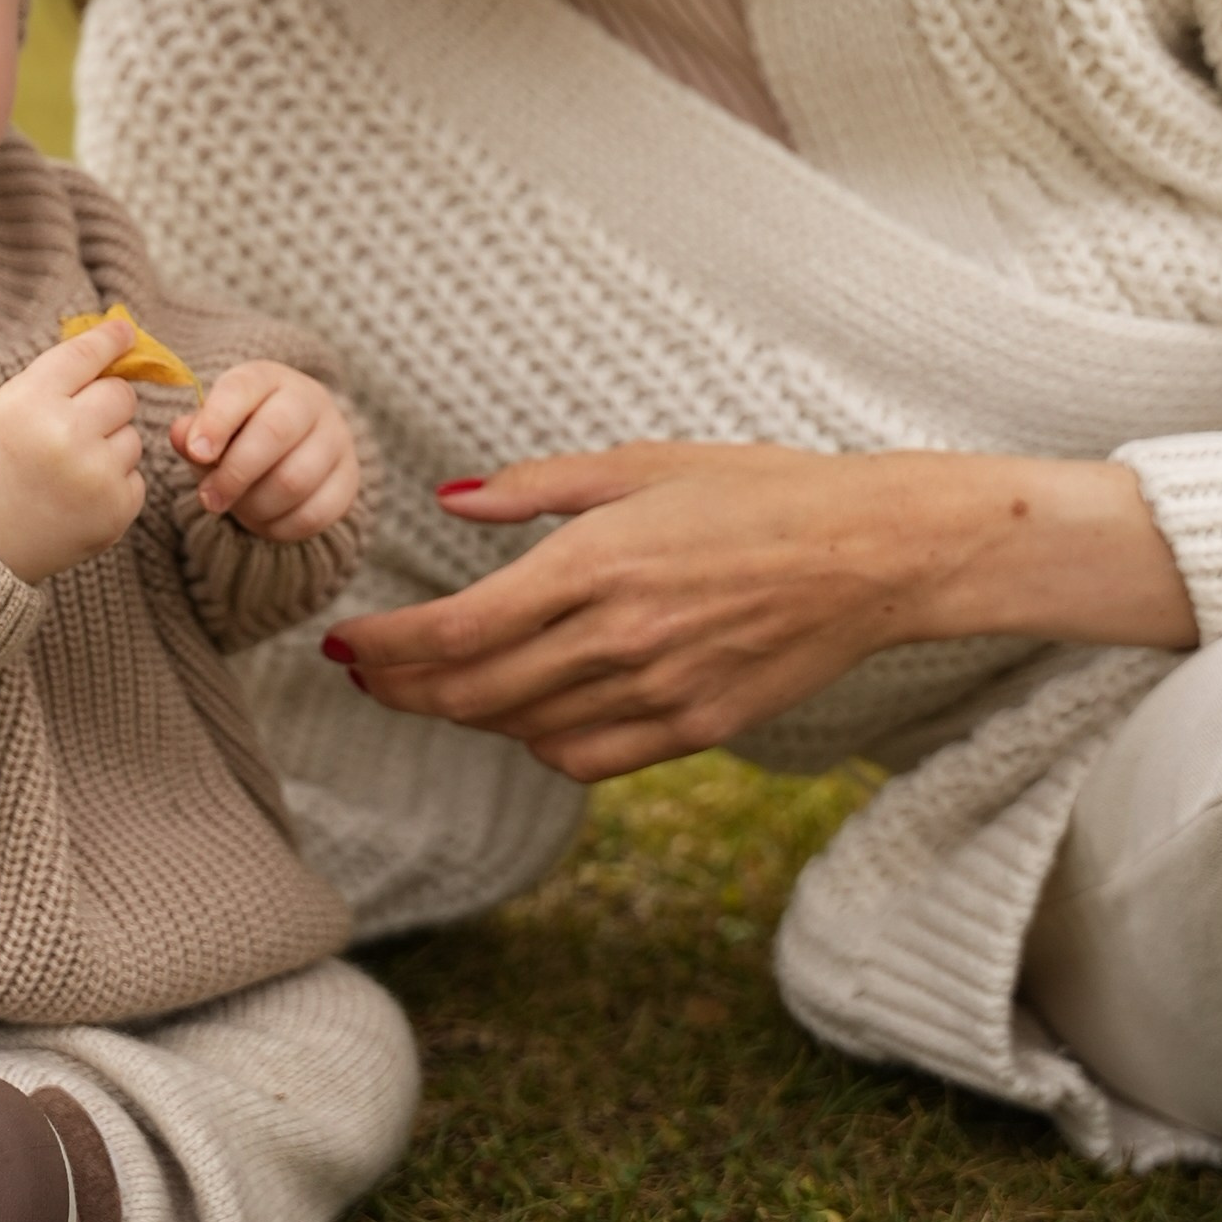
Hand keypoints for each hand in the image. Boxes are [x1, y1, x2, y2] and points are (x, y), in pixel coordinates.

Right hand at [0, 317, 145, 583]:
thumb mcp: (1, 407)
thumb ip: (52, 377)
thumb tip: (113, 343)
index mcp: (31, 402)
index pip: (86, 355)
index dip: (111, 339)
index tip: (125, 333)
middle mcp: (67, 435)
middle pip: (122, 395)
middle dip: (105, 404)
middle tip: (75, 425)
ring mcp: (95, 476)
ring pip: (132, 437)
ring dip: (108, 447)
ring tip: (66, 470)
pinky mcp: (115, 510)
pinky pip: (135, 477)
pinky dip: (111, 484)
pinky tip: (75, 496)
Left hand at [172, 362, 361, 542]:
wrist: (297, 445)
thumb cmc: (242, 434)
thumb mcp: (212, 426)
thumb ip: (193, 431)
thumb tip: (181, 436)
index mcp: (268, 378)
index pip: (243, 389)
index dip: (217, 421)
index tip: (195, 452)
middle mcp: (310, 400)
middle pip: (274, 434)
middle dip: (234, 474)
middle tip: (208, 499)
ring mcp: (336, 439)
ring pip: (295, 480)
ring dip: (254, 505)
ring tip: (236, 508)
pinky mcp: (349, 479)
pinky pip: (314, 513)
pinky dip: (280, 527)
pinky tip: (263, 521)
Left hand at [326, 442, 1196, 780]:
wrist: (877, 552)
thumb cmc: (760, 491)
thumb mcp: (643, 465)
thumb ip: (538, 490)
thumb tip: (451, 499)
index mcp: (596, 562)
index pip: (453, 633)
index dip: (383, 649)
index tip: (343, 644)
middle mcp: (619, 637)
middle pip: (470, 694)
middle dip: (401, 688)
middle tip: (365, 672)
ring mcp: (659, 693)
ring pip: (521, 731)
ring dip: (467, 714)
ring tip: (440, 685)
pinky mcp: (695, 728)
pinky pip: (585, 757)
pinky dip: (540, 742)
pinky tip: (527, 710)